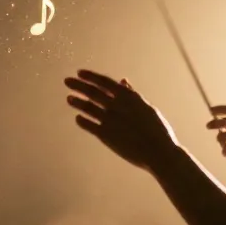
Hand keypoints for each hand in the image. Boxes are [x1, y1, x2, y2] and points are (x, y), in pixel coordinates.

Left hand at [65, 69, 179, 170]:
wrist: (159, 152)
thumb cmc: (157, 130)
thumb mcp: (146, 108)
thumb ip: (132, 94)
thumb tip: (123, 81)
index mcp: (128, 97)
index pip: (105, 82)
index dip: (91, 76)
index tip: (79, 72)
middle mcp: (117, 106)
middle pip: (93, 92)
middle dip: (78, 85)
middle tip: (66, 81)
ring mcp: (110, 120)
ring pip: (88, 107)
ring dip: (77, 102)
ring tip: (68, 98)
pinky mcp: (106, 135)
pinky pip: (90, 125)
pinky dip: (82, 121)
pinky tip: (78, 118)